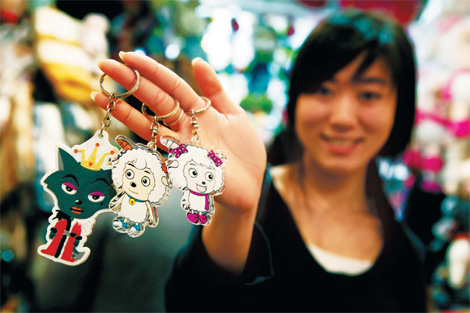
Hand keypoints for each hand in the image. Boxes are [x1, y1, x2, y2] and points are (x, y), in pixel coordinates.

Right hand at [92, 52, 266, 214]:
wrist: (252, 183)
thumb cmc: (244, 149)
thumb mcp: (234, 114)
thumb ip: (215, 90)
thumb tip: (197, 61)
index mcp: (198, 110)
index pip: (171, 85)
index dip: (151, 70)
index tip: (128, 55)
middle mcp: (185, 126)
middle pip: (155, 100)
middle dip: (130, 82)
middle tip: (104, 65)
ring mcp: (182, 147)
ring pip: (149, 127)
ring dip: (125, 112)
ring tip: (100, 96)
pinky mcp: (185, 168)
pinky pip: (160, 157)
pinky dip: (144, 149)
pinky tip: (122, 139)